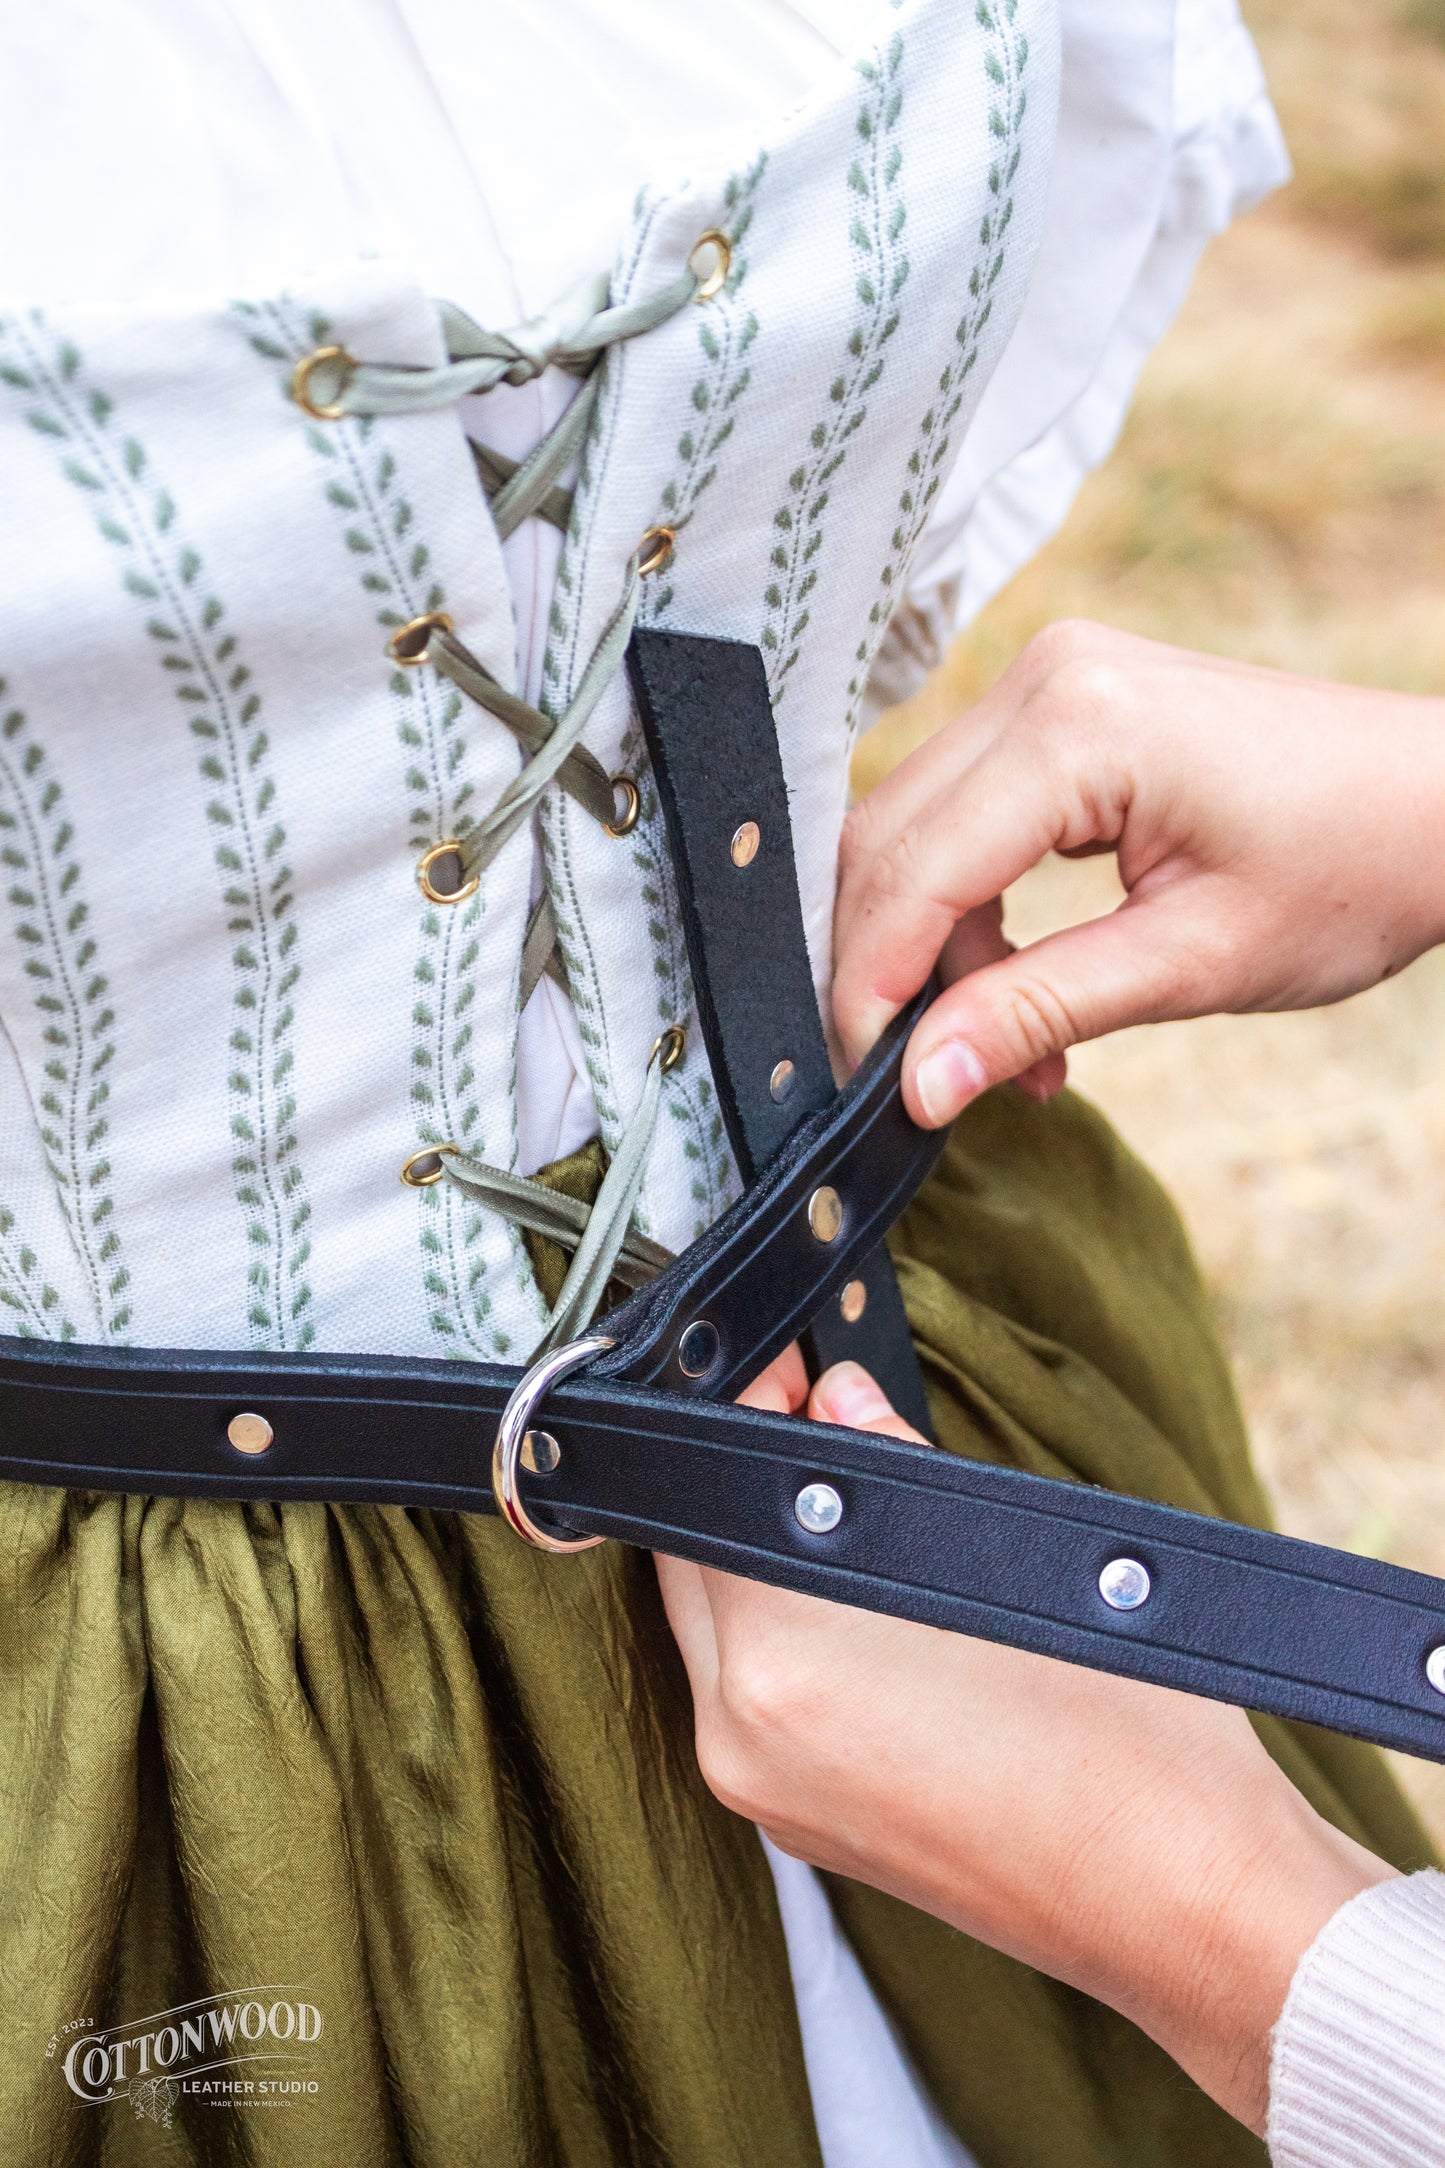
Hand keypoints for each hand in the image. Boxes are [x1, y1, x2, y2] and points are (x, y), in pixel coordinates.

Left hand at [657, 1360, 1392, 2133]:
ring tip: (864, 1518)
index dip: (750, 1421)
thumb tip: (837, 1397)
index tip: (793, 1380)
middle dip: (752, 1493)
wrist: (1189, 1903)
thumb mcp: (1006, 1556)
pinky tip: (871, 1610)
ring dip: (766, 1567)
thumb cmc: (1129, 1739)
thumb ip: (891, 1464)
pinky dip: (790, 1641)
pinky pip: (755, 1703)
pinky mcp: (801, 1830)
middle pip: (696, 1569)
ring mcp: (767, 1797)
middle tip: (829, 1429)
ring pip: (720, 1637)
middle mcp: (745, 1739)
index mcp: (783, 1664)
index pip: (707, 1499)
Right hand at [832, 620, 1444, 1124]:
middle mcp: (1044, 677)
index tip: (868, 1088)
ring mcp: (1049, 679)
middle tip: (923, 1082)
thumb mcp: (1192, 963)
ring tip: (1018, 1054)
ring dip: (936, 952)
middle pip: (890, 840)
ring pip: (916, 831)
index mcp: (1077, 725)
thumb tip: (918, 1087)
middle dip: (890, 972)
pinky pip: (964, 813)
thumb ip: (1037, 1012)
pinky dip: (971, 911)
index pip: (913, 871)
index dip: (872, 989)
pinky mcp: (1062, 705)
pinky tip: (1021, 989)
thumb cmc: (1356, 870)